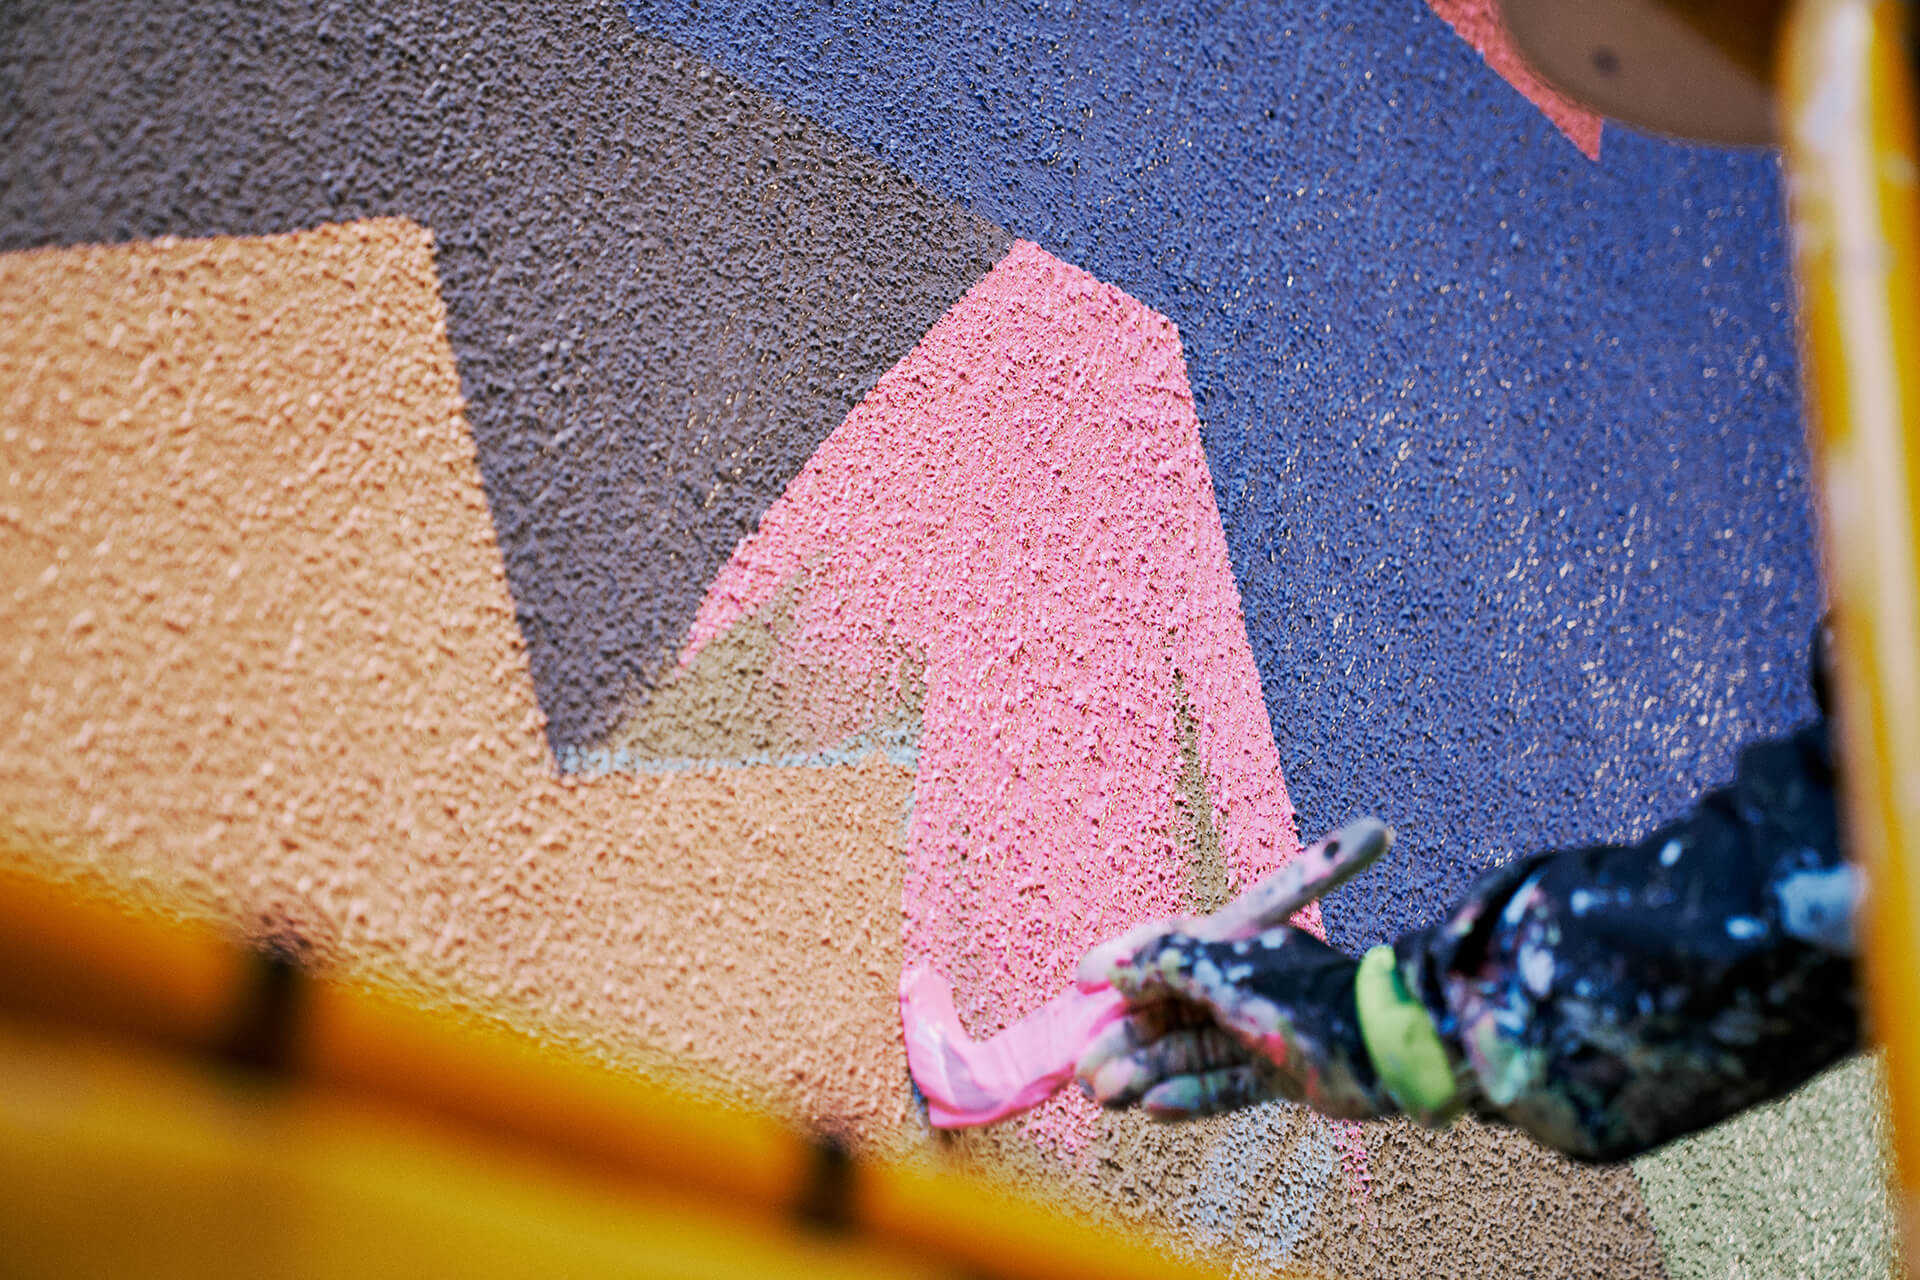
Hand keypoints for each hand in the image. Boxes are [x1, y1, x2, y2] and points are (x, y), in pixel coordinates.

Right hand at [1075, 922, 1392, 1121]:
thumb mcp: (1227, 974)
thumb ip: (1168, 966)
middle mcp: (1244, 986)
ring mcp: (1261, 1031)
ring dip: (1148, 1070)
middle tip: (1087, 1066)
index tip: (1083, 983)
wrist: (1384, 1048)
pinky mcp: (1277, 1075)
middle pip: (1172, 1010)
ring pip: (1191, 1051)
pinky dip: (1188, 1096)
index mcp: (1236, 946)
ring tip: (1108, 1092)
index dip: (1124, 961)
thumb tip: (1115, 972)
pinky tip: (1152, 1106)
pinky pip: (1222, 1086)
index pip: (1167, 946)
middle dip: (1128, 1036)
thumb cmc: (1305, 1000)